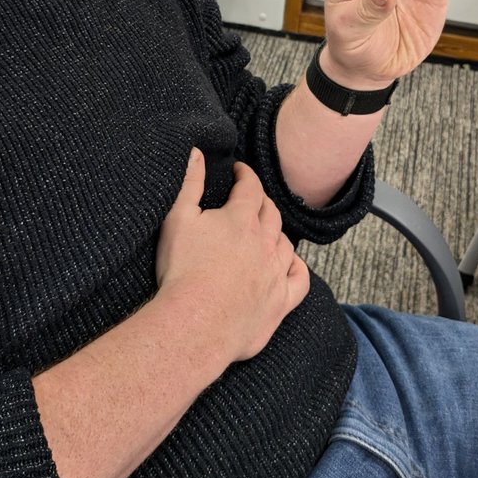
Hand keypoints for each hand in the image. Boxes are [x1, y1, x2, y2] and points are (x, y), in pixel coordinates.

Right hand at [155, 150, 309, 363]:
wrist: (196, 324)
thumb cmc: (183, 271)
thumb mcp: (177, 219)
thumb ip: (190, 183)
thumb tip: (197, 153)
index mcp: (241, 219)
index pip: (251, 187)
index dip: (245, 175)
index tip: (239, 171)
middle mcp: (265, 242)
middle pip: (272, 213)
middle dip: (261, 202)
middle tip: (249, 200)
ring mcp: (276, 273)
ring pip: (286, 243)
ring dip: (276, 233)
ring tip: (265, 232)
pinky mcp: (280, 302)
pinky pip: (300, 280)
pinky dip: (297, 268)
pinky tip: (289, 265)